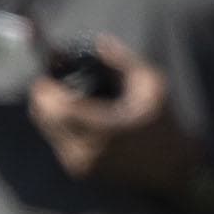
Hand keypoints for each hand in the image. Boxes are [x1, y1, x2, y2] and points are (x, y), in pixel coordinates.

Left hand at [28, 36, 198, 192]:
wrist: (170, 169)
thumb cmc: (163, 124)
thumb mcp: (151, 85)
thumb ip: (123, 61)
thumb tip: (99, 42)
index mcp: (103, 129)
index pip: (58, 109)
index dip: (46, 89)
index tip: (47, 72)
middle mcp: (85, 150)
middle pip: (45, 119)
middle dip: (43, 96)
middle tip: (51, 78)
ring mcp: (79, 164)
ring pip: (47, 131)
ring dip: (49, 110)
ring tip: (61, 91)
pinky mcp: (77, 171)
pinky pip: (55, 141)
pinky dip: (58, 124)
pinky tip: (72, 111)